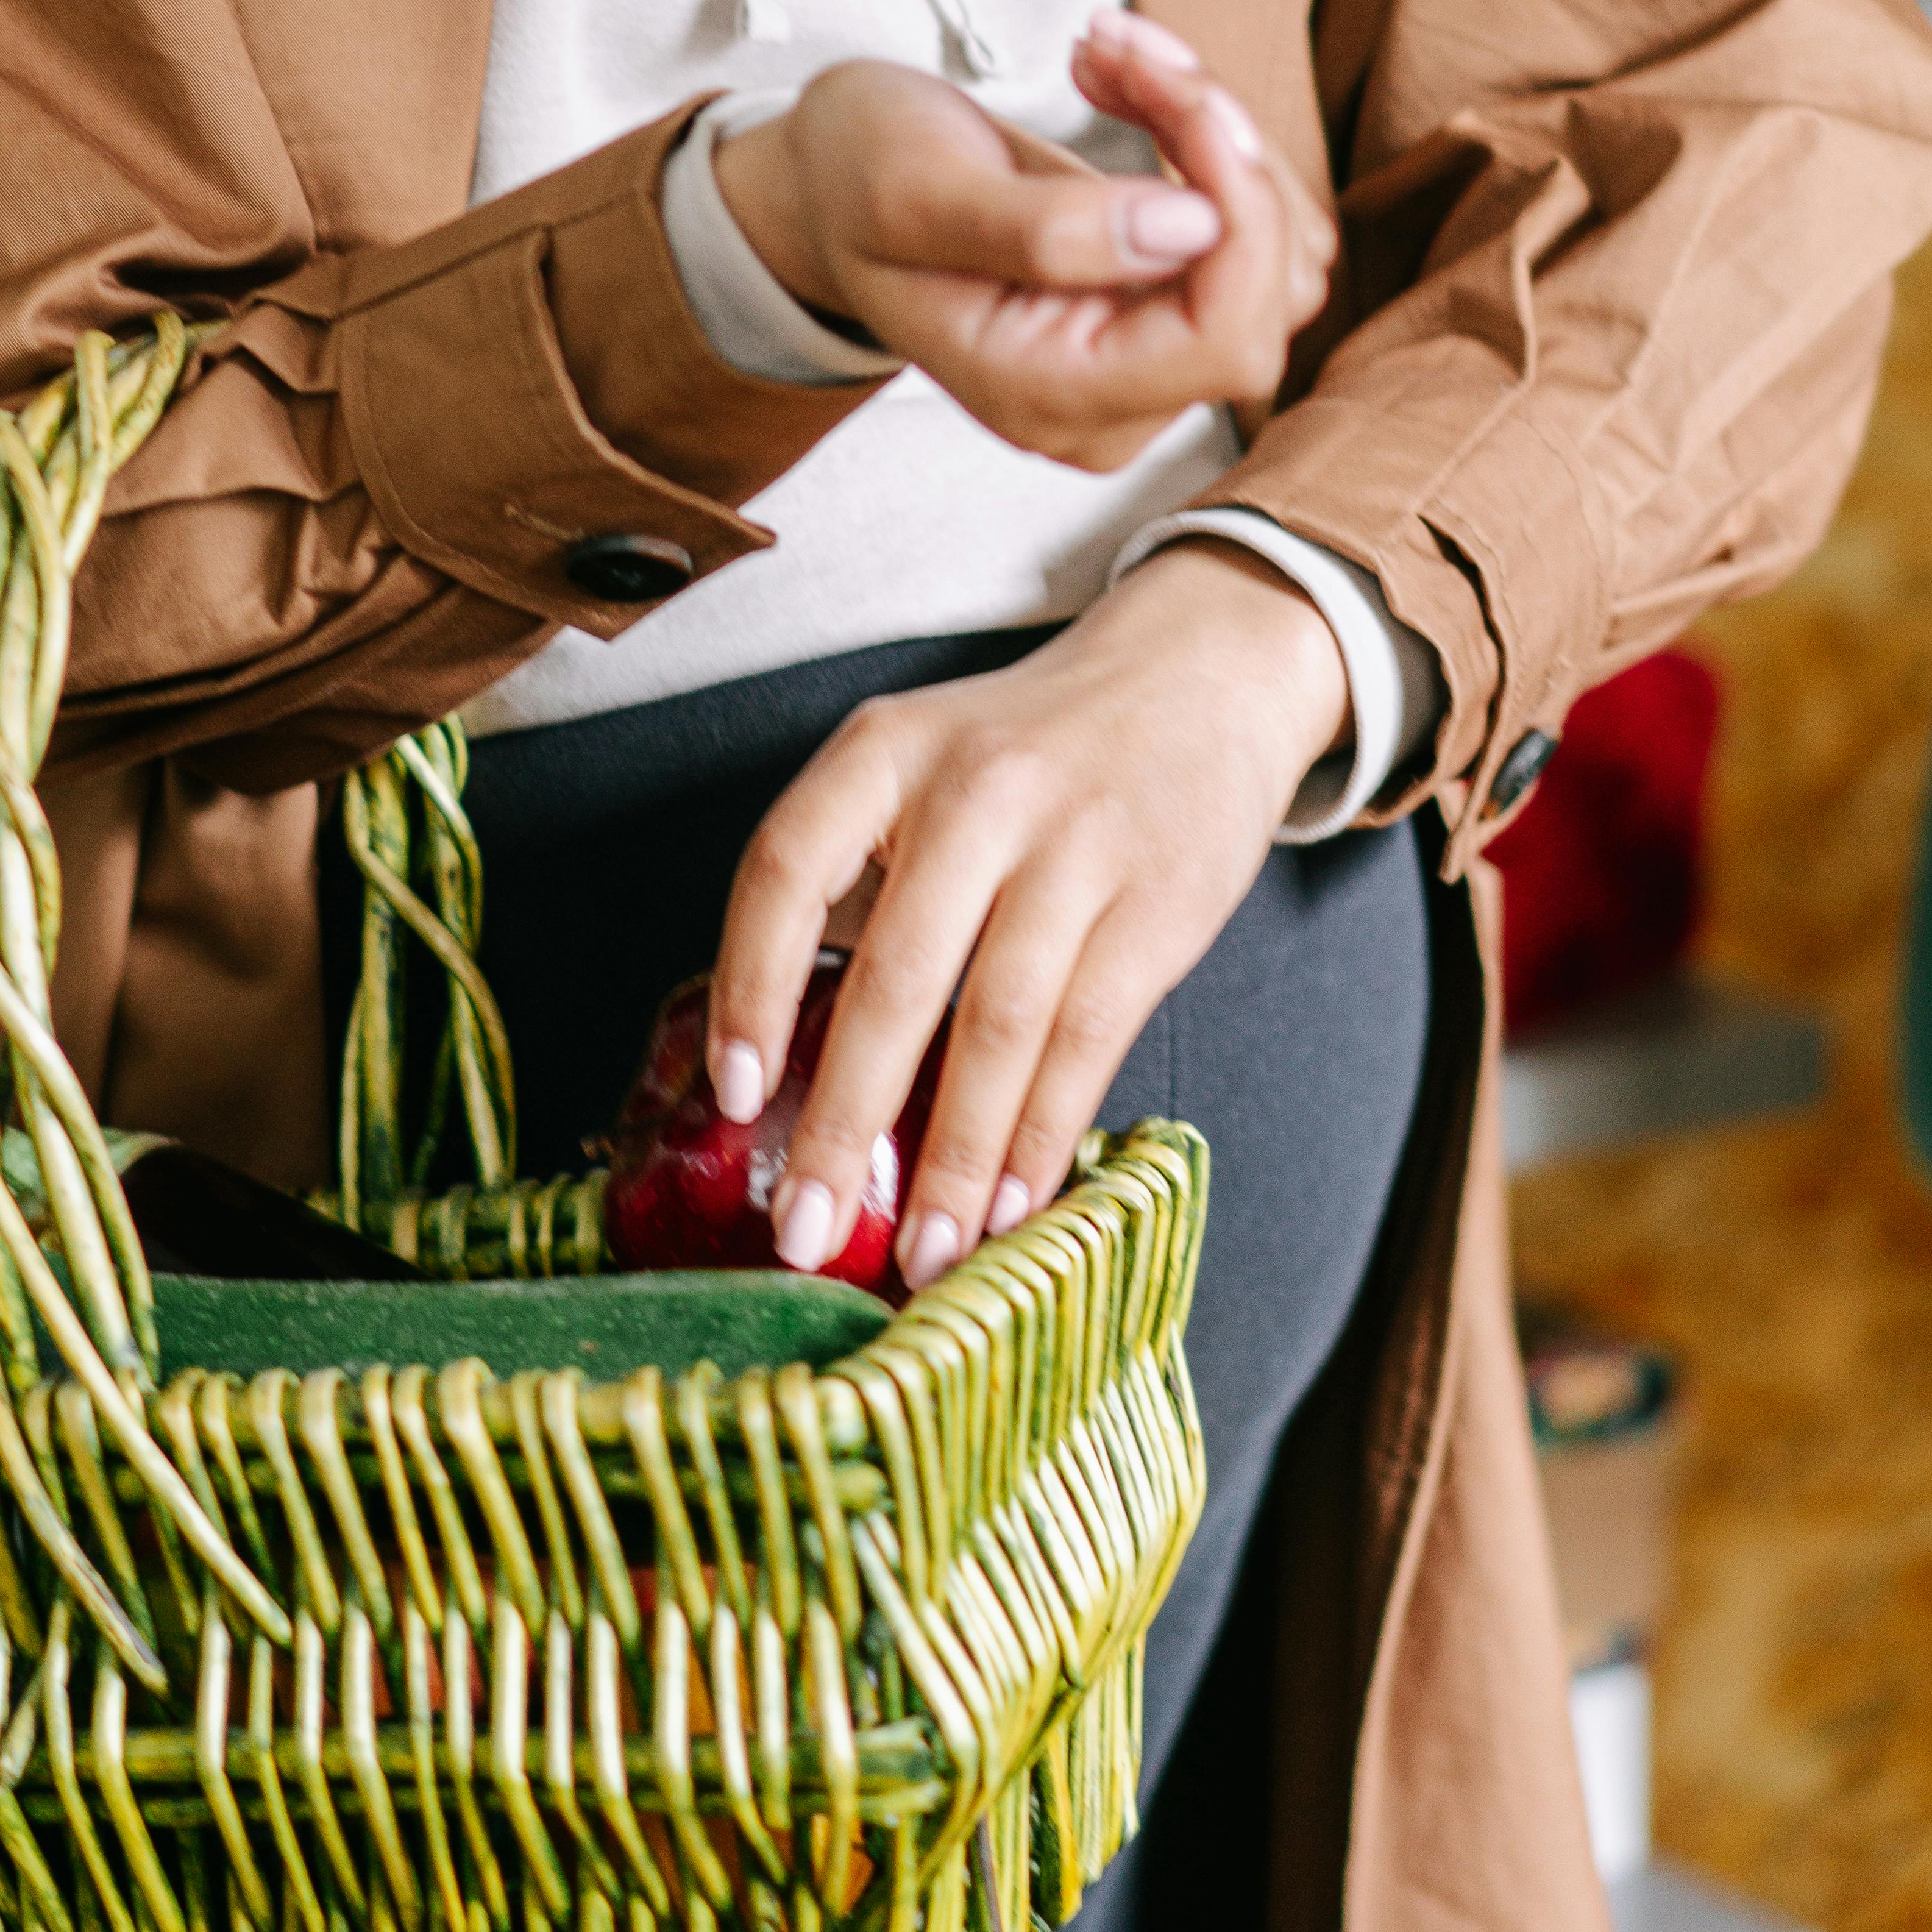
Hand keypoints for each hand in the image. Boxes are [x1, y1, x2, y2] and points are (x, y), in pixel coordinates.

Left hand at [706, 541, 1351, 1286]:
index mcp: (885, 751)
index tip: (735, 1098)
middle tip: (802, 1231)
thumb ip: (855, 876)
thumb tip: (788, 1067)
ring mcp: (1075, 847)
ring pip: (998, 1029)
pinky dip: (1043, 1135)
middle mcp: (975, 791)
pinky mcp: (1158, 903)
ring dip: (955, 1160)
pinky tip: (1013, 1208)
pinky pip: (1087, 1041)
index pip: (784, 872)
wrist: (1196, 676)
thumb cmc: (1025, 749)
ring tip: (920, 1255)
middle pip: (895, 978)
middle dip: (844, 1123)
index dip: (749, 990)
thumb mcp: (919, 763)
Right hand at [711, 7, 1335, 473]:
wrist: (829, 184)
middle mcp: (1111, 401)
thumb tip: (1189, 228)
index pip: (1221, 340)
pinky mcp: (1166, 303)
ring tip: (1116, 57)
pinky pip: (1254, 225)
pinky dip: (1209, 139)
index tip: (1177, 102)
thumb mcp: (912, 191)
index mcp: (1043, 394)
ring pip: (1278, 252)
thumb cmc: (851, 184)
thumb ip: (1043, 230)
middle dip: (1220, 150)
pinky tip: (1132, 87)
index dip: (1236, 218)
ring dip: (1216, 132)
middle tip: (1125, 49)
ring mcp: (1145, 359)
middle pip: (1264, 292)